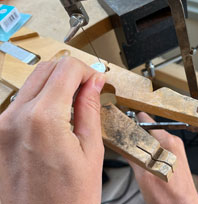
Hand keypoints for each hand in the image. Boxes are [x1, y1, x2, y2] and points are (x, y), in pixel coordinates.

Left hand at [0, 57, 104, 202]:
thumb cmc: (68, 201)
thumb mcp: (91, 151)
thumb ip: (90, 109)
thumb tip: (94, 83)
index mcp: (44, 120)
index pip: (67, 69)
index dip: (86, 71)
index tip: (95, 81)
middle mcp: (15, 118)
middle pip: (47, 69)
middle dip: (71, 73)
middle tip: (87, 89)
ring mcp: (1, 126)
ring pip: (32, 83)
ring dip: (55, 85)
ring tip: (73, 104)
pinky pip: (21, 102)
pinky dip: (41, 100)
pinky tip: (56, 116)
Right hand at [129, 113, 197, 203]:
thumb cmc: (169, 198)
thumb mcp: (143, 175)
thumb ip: (132, 156)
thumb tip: (121, 144)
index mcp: (168, 142)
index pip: (147, 121)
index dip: (133, 120)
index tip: (123, 121)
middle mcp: (174, 143)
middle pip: (149, 130)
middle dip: (136, 135)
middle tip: (124, 140)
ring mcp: (175, 151)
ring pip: (153, 141)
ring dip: (142, 145)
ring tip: (133, 153)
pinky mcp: (175, 159)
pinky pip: (158, 149)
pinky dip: (149, 152)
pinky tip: (144, 162)